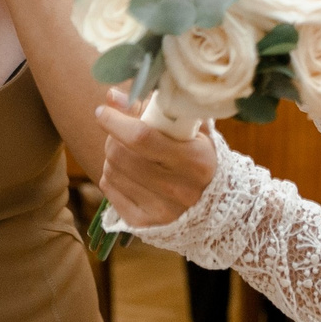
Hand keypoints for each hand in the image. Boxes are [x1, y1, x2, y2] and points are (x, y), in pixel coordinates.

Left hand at [96, 91, 218, 227]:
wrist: (217, 206)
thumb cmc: (200, 158)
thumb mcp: (190, 130)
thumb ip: (154, 109)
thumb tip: (112, 97)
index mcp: (195, 161)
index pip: (142, 137)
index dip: (116, 121)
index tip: (103, 110)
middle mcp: (179, 189)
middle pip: (121, 154)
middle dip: (113, 137)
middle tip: (120, 131)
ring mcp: (161, 211)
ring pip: (112, 170)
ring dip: (112, 155)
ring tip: (128, 152)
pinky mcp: (143, 224)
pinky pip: (109, 190)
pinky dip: (112, 176)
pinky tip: (128, 173)